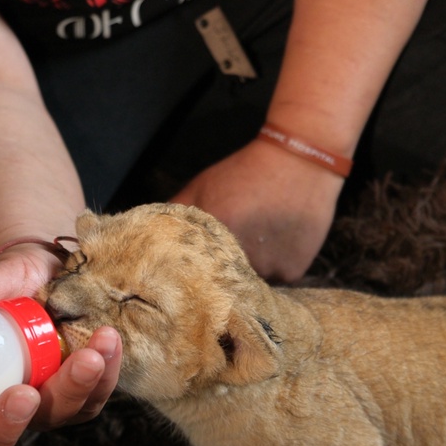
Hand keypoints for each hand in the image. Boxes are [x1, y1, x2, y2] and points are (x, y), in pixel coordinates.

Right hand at [0, 246, 122, 445]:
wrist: (54, 272)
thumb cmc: (10, 284)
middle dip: (5, 426)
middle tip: (23, 395)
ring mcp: (39, 408)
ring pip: (52, 417)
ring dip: (71, 390)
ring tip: (89, 355)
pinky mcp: (79, 397)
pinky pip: (92, 396)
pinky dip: (104, 371)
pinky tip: (108, 340)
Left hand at [171, 138, 344, 281]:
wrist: (300, 159)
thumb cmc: (243, 171)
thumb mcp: (201, 185)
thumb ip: (173, 211)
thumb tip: (145, 235)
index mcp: (211, 239)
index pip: (191, 274)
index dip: (192, 272)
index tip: (195, 266)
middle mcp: (239, 259)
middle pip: (221, 284)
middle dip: (220, 275)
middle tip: (228, 256)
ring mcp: (268, 268)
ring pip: (250, 286)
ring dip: (249, 273)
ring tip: (257, 244)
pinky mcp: (292, 271)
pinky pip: (277, 280)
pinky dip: (275, 267)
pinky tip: (277, 243)